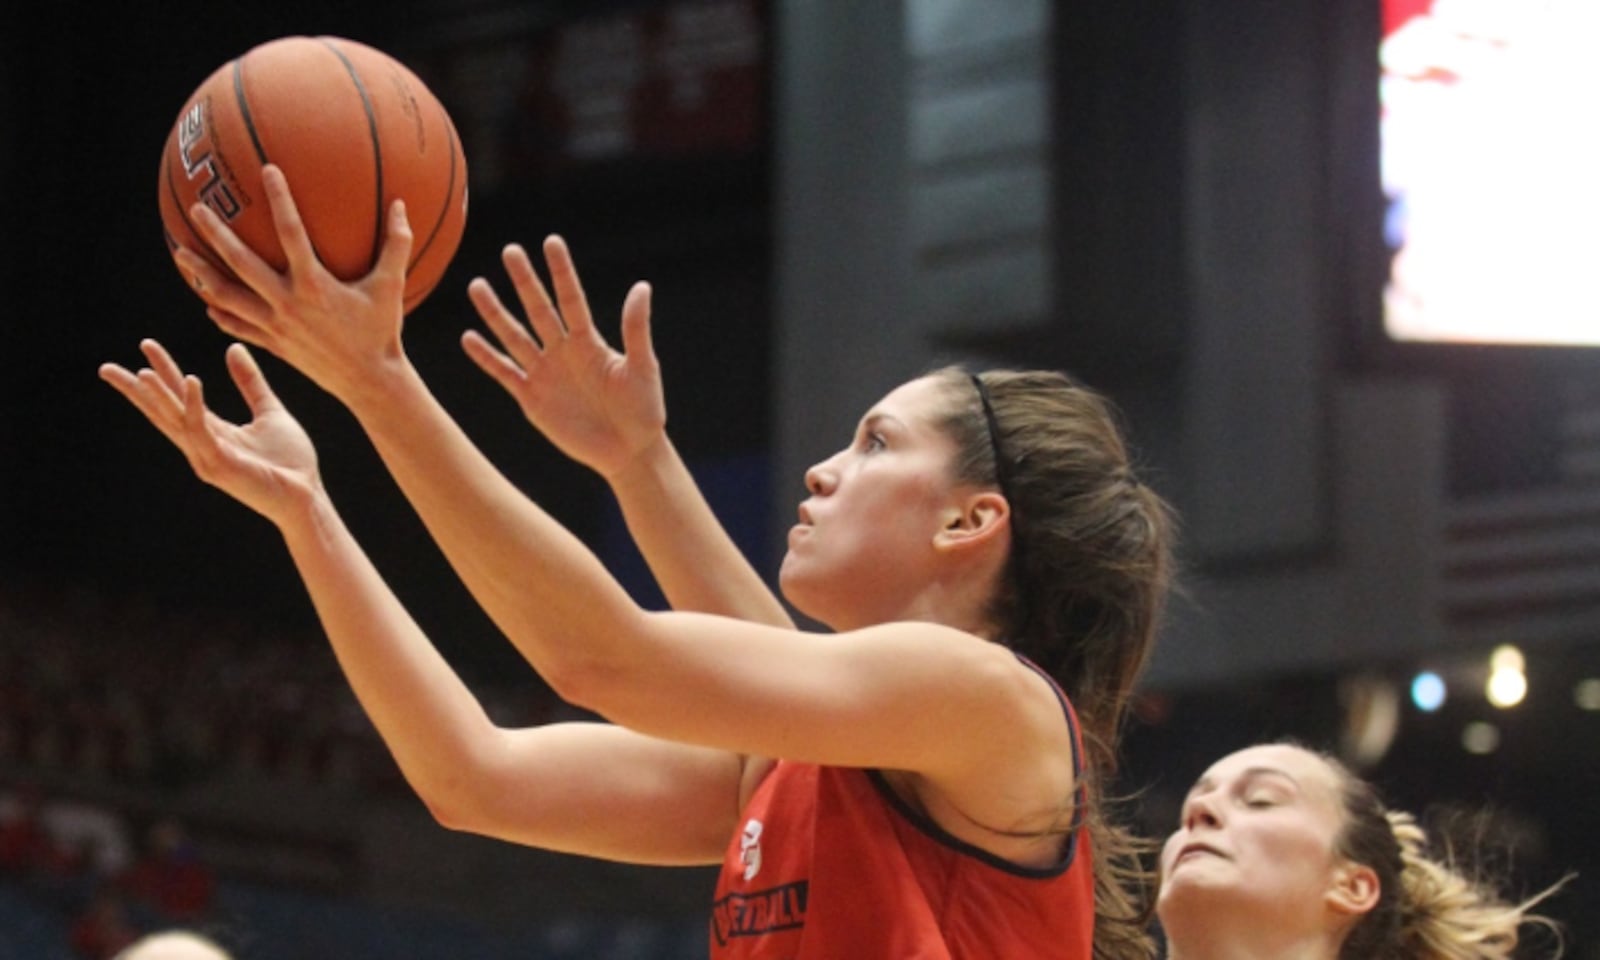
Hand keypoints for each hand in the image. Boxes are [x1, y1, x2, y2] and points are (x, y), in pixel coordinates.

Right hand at [99, 340, 321, 524]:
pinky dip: (195, 406)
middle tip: (106, 368)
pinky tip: (192, 380)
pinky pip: (203, 430)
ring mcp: (208, 456)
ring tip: (140, 372)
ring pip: (175, 421)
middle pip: (163, 412)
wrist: (307, 495)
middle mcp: (204, 444)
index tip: (146, 345)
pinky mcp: (222, 465)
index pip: (180, 397)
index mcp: (213, 431)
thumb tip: (233, 349)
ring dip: (157, 398)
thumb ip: (250, 382)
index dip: (163, 371)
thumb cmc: (290, 461)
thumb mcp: (270, 412)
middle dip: (137, 390)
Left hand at [172, 163, 412, 407]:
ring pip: (228, 296)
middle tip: (197, 210)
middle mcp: (287, 303)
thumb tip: (402, 205)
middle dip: (216, 235)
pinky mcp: (273, 344)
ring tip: (180, 254)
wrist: (369, 382)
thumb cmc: (383, 332)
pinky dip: (220, 313)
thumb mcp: (392, 287)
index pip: (291, 231)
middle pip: (241, 263)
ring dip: (201, 274)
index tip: (267, 169)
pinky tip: (207, 300)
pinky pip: (238, 326)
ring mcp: (275, 325)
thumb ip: (398, 244)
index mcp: (314, 284)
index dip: (280, 198)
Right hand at [462, 236, 666, 480]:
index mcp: (589, 342)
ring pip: (515, 336)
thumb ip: (635, 329)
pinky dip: (487, 357)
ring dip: (496, 313)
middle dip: (525, 282)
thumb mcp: (643, 367)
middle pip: (539, 310)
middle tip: (510, 251)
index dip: (561, 272)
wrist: (629, 450)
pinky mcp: (532, 399)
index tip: (550, 242)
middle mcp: (563, 352)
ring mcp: (545, 374)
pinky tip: (469, 338)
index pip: (571, 298)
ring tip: (477, 286)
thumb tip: (641, 286)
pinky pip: (505, 373)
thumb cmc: (643, 408)